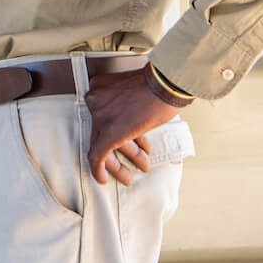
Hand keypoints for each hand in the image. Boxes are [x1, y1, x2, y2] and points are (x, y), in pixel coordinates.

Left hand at [85, 65, 181, 185]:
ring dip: (120, 162)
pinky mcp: (109, 132)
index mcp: (99, 88)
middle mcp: (95, 100)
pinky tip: (103, 179)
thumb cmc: (158, 83)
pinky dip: (99, 169)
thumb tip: (131, 123)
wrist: (167, 83)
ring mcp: (100, 116)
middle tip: (130, 163)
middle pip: (101, 132)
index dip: (119, 132)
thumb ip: (124, 104)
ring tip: (133, 172)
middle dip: (121, 150)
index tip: (123, 142)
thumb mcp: (133, 90)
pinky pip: (97, 155)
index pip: (104, 117)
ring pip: (102, 146)